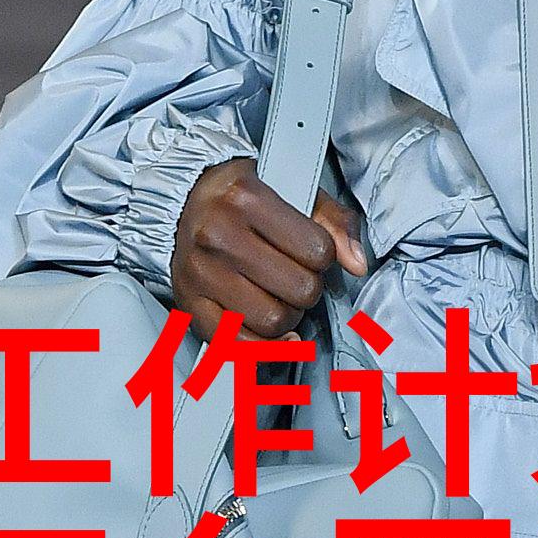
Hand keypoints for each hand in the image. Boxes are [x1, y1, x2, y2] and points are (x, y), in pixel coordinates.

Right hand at [171, 155, 365, 342]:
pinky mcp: (189, 304)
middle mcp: (219, 234)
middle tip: (295, 277)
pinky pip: (239, 346)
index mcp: (247, 198)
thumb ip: (334, 221)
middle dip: (308, 289)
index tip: (310, 251)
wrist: (181, 202)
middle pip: (300, 290)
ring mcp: (201, 272)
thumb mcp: (292, 189)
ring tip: (278, 298)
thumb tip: (357, 264)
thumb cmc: (242, 199)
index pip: (318, 251)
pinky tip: (272, 335)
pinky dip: (264, 348)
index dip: (323, 256)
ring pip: (274, 321)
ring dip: (288, 318)